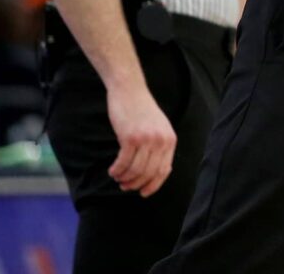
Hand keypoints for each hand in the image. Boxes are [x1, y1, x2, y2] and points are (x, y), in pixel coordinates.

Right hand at [106, 79, 175, 195]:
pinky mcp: (131, 138)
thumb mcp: (158, 128)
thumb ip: (158, 147)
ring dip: (124, 178)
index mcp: (170, 140)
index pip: (164, 170)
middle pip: (148, 173)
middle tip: (125, 187)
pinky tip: (112, 171)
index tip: (143, 192)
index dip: (153, 185)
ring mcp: (146, 139)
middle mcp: (161, 141)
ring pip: (136, 170)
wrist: (130, 91)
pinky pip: (124, 162)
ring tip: (117, 177)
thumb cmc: (141, 111)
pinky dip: (117, 170)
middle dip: (136, 184)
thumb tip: (154, 173)